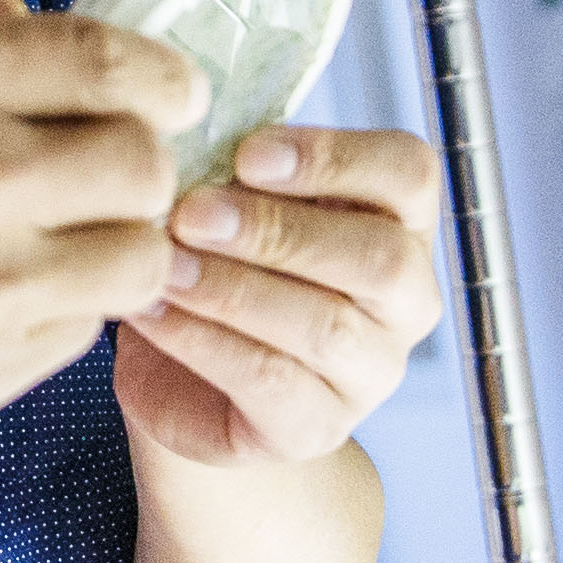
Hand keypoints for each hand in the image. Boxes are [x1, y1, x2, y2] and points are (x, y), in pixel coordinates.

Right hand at [0, 0, 198, 499]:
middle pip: (146, 165)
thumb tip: (65, 77)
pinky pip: (71, 340)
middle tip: (88, 196)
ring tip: (42, 262)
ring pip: (134, 260)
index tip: (159, 106)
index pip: (122, 63)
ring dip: (105, 257)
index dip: (156, 90)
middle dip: (129, 178)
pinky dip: (50, 324)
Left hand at [119, 125, 444, 469]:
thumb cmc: (218, 267)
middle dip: (278, 230)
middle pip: (380, 257)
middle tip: (191, 213)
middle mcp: (407, 298)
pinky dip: (204, 342)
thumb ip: (234, 170)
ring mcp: (372, 371)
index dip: (334, 158)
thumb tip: (187, 134)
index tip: (248, 152)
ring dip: (234, 288)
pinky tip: (153, 311)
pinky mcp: (317, 428)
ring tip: (163, 263)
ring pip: (327, 326)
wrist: (183, 379)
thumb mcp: (233, 203)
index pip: (409, 176)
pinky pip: (272, 382)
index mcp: (400, 221)